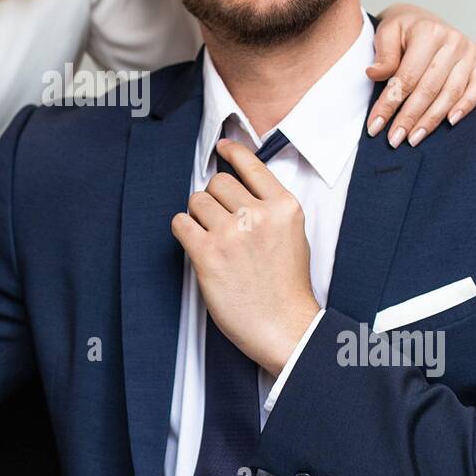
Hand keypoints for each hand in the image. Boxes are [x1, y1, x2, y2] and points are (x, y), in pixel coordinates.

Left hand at [171, 138, 319, 376]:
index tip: (222, 148)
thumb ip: (272, 208)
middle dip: (214, 198)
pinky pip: (180, 223)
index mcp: (284, 207)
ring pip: (197, 201)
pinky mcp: (208, 254)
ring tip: (211, 238)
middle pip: (217, 182)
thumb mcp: (294, 235)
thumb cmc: (287, 288)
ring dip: (198, 216)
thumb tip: (241, 185)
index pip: (251, 165)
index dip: (233, 153)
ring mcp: (232, 233)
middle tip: (219, 221)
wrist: (284, 327)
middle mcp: (259, 215)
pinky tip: (195, 245)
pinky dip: (183, 231)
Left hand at [368, 5, 475, 145]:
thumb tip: (374, 74)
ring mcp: (470, 52)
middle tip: (394, 140)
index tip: (374, 127)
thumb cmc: (402, 30)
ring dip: (432, 120)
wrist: (423, 19)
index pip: (407, 77)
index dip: (390, 105)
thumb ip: (383, 55)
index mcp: (428, 32)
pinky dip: (465, 107)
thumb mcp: (386, 33)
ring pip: (451, 93)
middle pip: (429, 89)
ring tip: (413, 138)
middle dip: (409, 118)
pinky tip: (449, 123)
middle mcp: (453, 41)